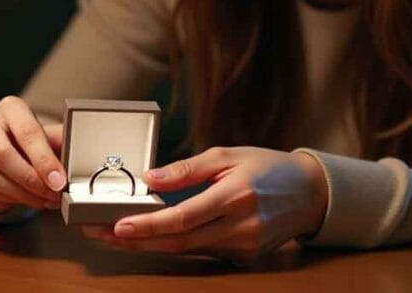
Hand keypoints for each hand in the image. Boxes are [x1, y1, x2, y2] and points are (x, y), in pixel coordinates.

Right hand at [0, 96, 66, 212]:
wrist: (4, 147)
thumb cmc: (30, 140)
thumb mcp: (48, 136)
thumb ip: (62, 142)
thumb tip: (80, 156)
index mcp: (10, 107)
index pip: (27, 132)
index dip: (44, 160)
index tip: (59, 181)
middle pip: (2, 155)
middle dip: (30, 180)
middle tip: (52, 195)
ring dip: (20, 194)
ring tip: (42, 200)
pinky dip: (6, 199)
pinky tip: (24, 199)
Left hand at [85, 146, 328, 262]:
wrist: (310, 194)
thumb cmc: (268, 167)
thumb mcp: (228, 155)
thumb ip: (188, 168)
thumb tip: (151, 178)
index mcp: (235, 195)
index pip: (184, 217)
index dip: (149, 224)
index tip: (118, 225)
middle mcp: (239, 226)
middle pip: (179, 241)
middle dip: (137, 240)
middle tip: (101, 234)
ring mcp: (242, 246)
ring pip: (186, 251)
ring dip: (149, 245)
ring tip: (114, 235)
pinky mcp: (242, 256)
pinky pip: (201, 252)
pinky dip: (173, 245)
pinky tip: (149, 238)